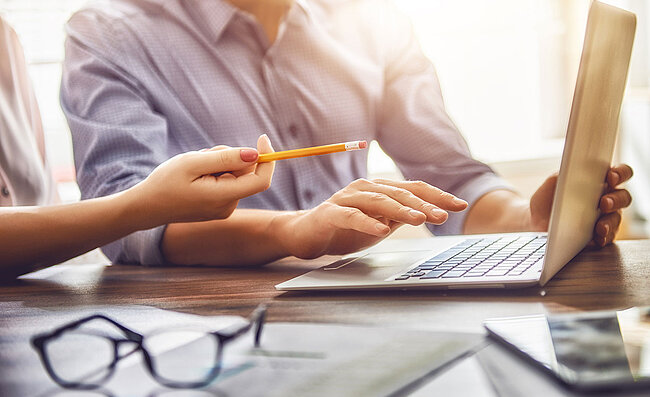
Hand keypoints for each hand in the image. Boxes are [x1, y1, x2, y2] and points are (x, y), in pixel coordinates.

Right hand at [134, 134, 274, 223]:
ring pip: (235, 175)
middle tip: (204, 155)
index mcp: (223, 197)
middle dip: (231, 157)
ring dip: (220, 164)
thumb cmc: (166, 182)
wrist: (146, 206)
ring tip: (195, 167)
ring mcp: (224, 208)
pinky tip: (195, 176)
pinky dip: (215, 173)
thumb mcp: (193, 163)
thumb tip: (255, 154)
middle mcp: (228, 206)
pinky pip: (226, 182)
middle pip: (246, 173)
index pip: (261, 180)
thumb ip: (226, 158)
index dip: (267, 158)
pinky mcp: (218, 206)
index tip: (262, 138)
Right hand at [275, 178, 467, 258]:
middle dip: (424, 204)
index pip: (413, 189)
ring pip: (378, 202)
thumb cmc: (344, 229)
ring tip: (420, 220)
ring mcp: (346, 199)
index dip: (437, 196)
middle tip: (445, 215)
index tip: (460, 206)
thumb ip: (399, 217)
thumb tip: (430, 213)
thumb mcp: (379, 224)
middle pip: (399, 194)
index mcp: (379, 190)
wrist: (306, 234)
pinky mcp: (330, 213)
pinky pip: (351, 216)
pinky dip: (367, 222)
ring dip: (401, 210)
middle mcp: (365, 189)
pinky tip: (382, 230)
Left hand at [529, 164, 632, 246]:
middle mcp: (606, 199)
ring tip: (600, 226)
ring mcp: (605, 218)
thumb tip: (571, 171)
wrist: (534, 222)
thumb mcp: (551, 184)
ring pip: (617, 218)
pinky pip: (608, 237)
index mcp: (598, 181)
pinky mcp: (599, 236)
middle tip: (603, 203)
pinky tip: (597, 238)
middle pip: (623, 197)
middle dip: (616, 199)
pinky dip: (603, 237)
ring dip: (610, 222)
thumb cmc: (547, 199)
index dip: (620, 173)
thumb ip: (562, 175)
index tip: (611, 176)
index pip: (619, 173)